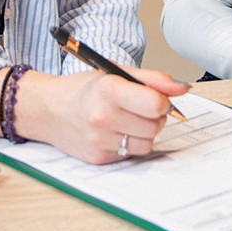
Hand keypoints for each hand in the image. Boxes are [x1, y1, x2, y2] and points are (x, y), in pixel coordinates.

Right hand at [17, 67, 189, 163]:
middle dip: (155, 117)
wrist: (48, 110)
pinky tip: (116, 132)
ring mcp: (100, 141)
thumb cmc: (84, 89)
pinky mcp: (98, 158)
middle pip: (155, 126)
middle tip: (141, 108)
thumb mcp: (116, 72)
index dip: (163, 102)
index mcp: (109, 90)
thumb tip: (183, 88)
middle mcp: (103, 117)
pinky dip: (130, 144)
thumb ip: (153, 79)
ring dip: (145, 132)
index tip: (156, 98)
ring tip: (129, 120)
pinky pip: (131, 154)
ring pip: (146, 143)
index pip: (156, 104)